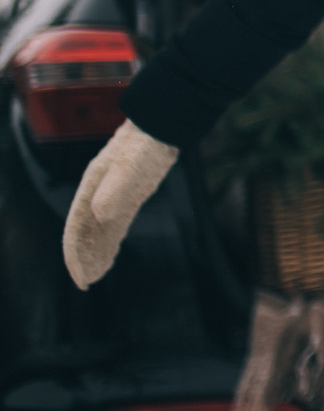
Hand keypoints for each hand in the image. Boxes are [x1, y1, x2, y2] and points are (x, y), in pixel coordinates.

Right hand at [63, 119, 179, 287]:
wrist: (160, 127)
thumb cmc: (143, 146)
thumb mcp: (128, 167)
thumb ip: (114, 189)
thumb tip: (100, 214)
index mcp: (90, 190)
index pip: (76, 228)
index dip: (76, 254)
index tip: (80, 276)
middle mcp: (97, 195)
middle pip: (85, 233)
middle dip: (84, 258)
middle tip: (87, 283)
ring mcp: (112, 195)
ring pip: (100, 231)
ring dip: (96, 252)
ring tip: (96, 275)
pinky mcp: (129, 195)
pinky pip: (115, 224)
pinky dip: (111, 241)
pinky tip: (111, 254)